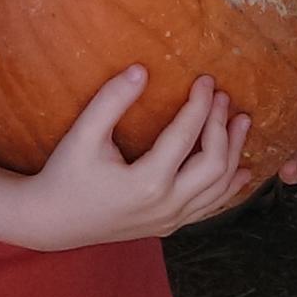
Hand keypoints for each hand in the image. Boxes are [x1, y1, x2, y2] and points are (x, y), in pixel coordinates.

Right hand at [20, 68, 252, 250]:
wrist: (53, 221)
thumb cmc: (66, 175)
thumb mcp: (83, 135)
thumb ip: (111, 101)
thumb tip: (141, 70)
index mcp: (146, 183)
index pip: (184, 137)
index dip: (199, 105)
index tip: (207, 80)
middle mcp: (165, 206)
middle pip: (214, 164)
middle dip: (222, 127)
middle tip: (224, 97)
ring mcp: (170, 220)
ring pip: (219, 188)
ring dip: (234, 154)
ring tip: (242, 122)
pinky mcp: (169, 226)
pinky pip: (210, 207)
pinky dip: (230, 187)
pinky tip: (243, 171)